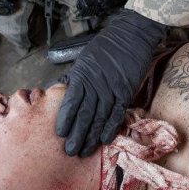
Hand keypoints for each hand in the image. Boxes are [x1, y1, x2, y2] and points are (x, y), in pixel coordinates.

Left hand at [56, 9, 168, 156]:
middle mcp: (95, 85)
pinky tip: (105, 140)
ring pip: (99, 118)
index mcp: (82, 76)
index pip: (70, 102)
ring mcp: (111, 89)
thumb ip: (73, 78)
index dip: (65, 119)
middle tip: (70, 152)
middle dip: (77, 135)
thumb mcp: (84, 59)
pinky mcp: (126, 92)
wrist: (131, 37)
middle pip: (84, 114)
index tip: (60, 134)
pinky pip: (117, 113)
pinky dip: (111, 127)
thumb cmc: (105, 48)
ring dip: (91, 136)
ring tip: (84, 151)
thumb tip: (57, 90)